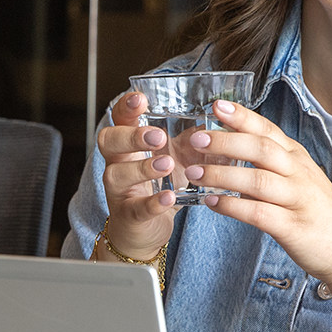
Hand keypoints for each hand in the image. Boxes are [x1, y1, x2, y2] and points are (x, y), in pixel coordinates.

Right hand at [95, 92, 178, 258]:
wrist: (144, 231)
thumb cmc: (157, 188)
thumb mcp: (174, 159)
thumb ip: (191, 140)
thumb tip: (221, 118)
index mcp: (127, 144)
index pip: (120, 118)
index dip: (126, 107)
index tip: (141, 99)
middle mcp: (116, 163)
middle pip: (109, 141)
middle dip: (132, 136)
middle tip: (158, 136)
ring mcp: (119, 190)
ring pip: (118, 174)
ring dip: (143, 168)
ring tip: (167, 164)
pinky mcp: (129, 215)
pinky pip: (137, 207)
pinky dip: (154, 203)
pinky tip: (169, 198)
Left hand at [187, 100, 331, 280]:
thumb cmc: (318, 213)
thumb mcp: (299, 179)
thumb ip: (270, 165)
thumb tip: (229, 151)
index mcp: (297, 158)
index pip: (268, 129)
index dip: (242, 117)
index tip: (217, 106)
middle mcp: (299, 174)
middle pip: (261, 149)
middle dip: (226, 142)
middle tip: (196, 140)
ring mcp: (297, 200)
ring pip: (257, 180)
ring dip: (222, 175)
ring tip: (193, 173)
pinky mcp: (293, 228)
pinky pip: (258, 213)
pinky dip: (232, 207)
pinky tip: (212, 203)